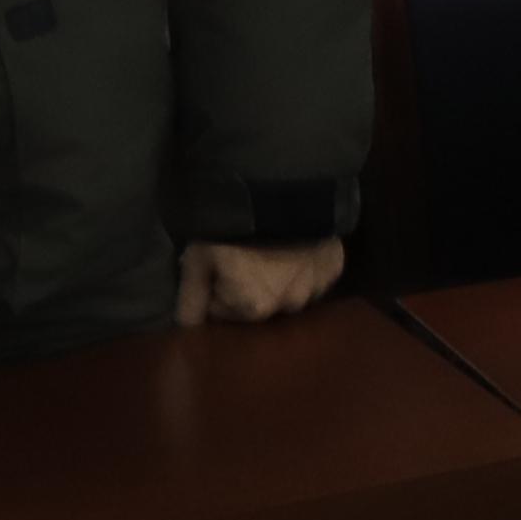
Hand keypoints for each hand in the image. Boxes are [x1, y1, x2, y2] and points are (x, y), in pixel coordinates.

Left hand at [175, 239, 344, 326]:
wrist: (287, 192)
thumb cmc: (234, 228)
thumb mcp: (199, 258)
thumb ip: (190, 297)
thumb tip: (185, 327)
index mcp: (253, 309)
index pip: (221, 309)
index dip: (213, 286)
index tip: (215, 263)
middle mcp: (288, 306)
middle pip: (256, 301)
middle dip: (246, 284)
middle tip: (241, 252)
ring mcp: (317, 286)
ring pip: (288, 288)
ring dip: (278, 275)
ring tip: (270, 246)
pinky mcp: (335, 266)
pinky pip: (314, 274)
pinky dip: (304, 264)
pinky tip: (296, 243)